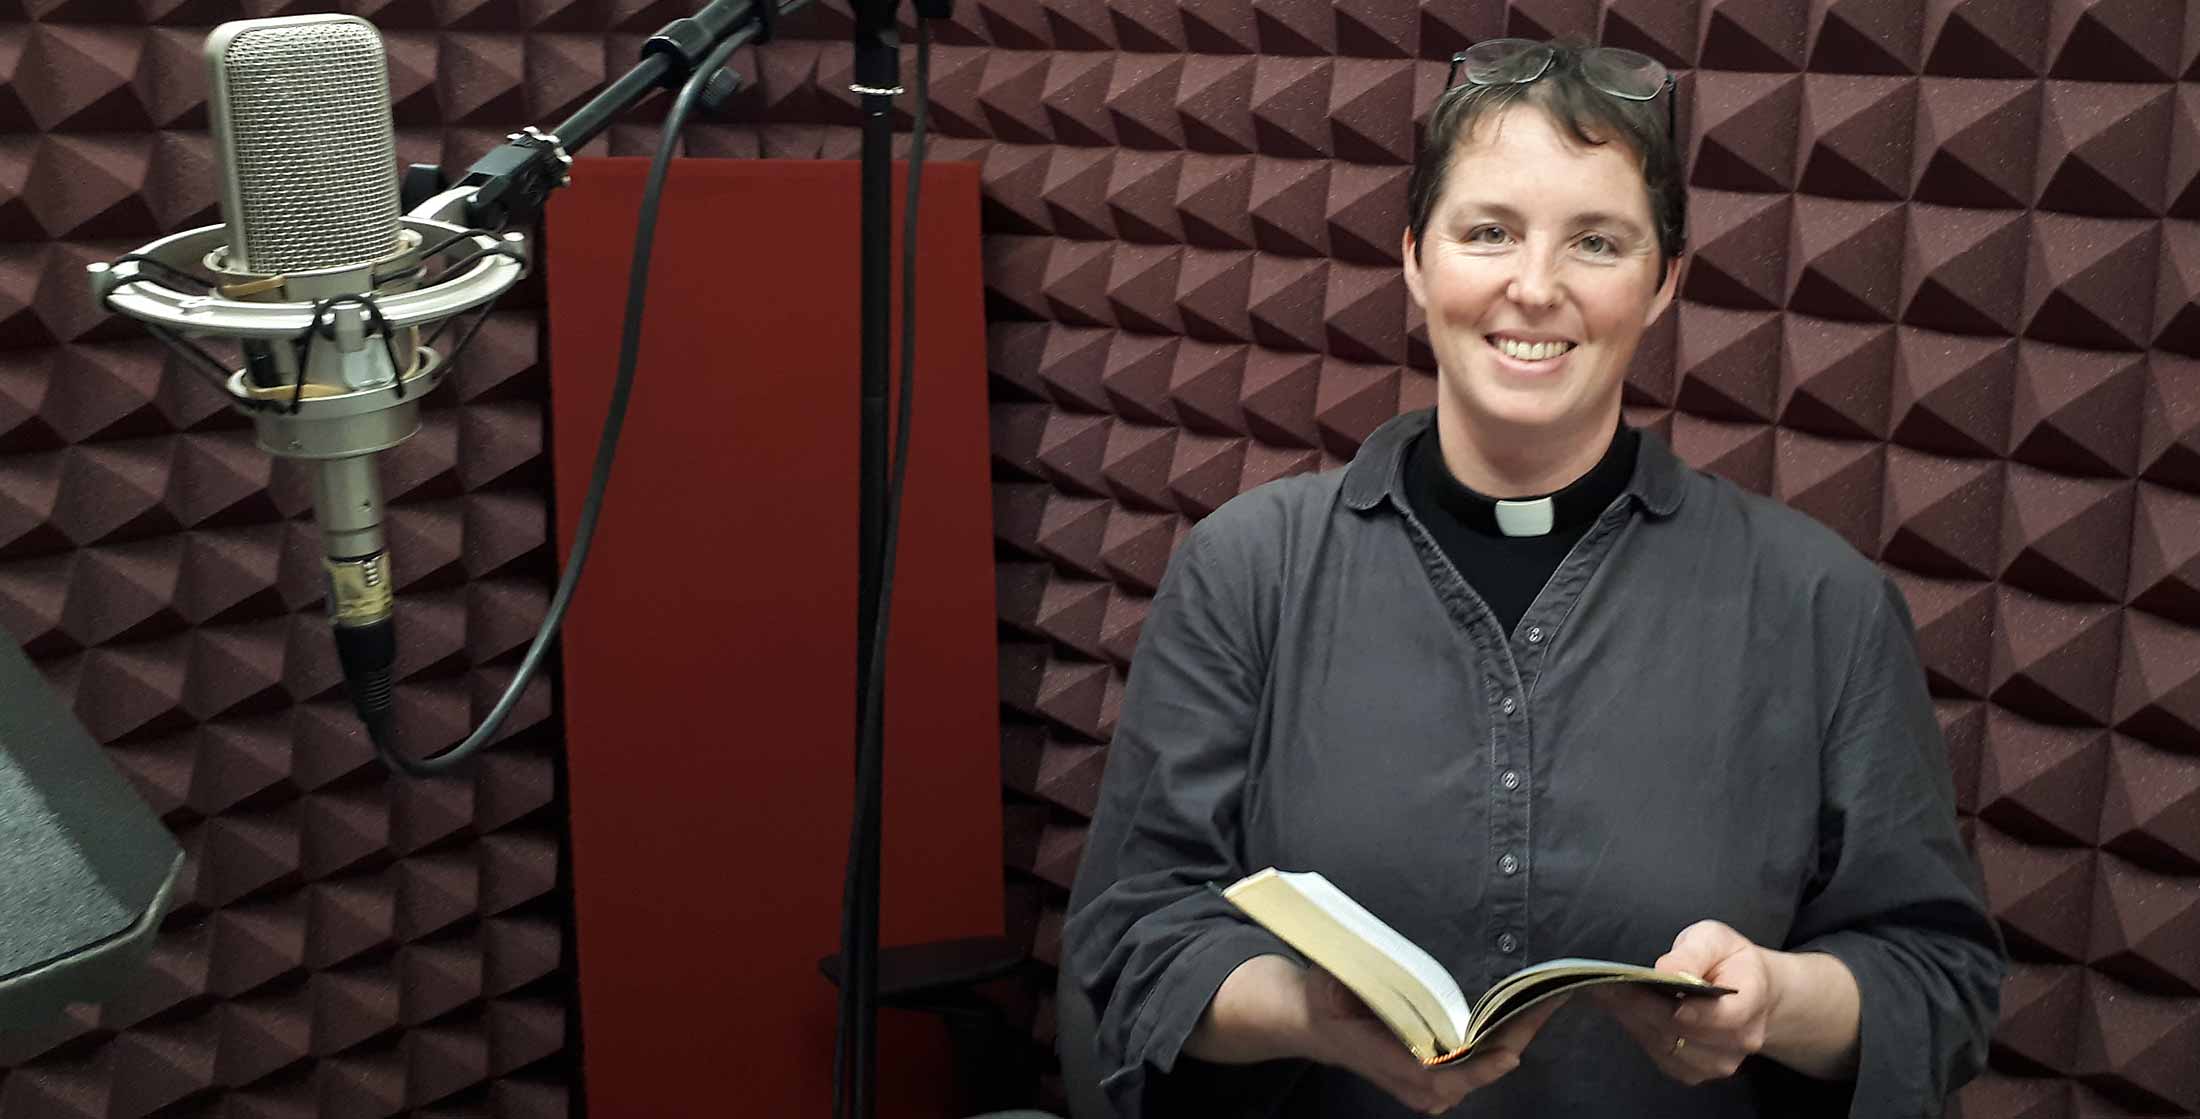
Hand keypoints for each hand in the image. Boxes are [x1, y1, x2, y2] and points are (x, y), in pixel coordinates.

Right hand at [1186, 956, 1562, 1115]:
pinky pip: (1463, 1073)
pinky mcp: (1421, 1078)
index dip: (1475, 1066)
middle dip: (1507, 1045)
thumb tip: (1367, 975)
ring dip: (1503, 1047)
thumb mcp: (1328, 983)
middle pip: (1466, 1078)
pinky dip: (1490, 1052)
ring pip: (1468, 1078)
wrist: (1300, 1018)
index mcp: (1381, 1056)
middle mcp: (1401, 1079)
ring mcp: (1413, 1084)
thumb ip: (1351, 983)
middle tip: (1542, 1009)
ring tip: (1536, 1011)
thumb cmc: (1317, 996)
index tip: (1507, 1052)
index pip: (1436, 1075)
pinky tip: (1512, 1026)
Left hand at [1592, 920, 1771, 1084]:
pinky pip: (1662, 1057)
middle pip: (1686, 1032)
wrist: (1746, 991)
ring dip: (1633, 1020)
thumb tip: (1667, 971)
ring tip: (1604, 993)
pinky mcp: (1695, 1071)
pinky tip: (1619, 1010)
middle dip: (1642, 1007)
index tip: (1658, 994)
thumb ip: (1693, 954)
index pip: (1727, 1016)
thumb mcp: (1714, 939)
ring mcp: (1719, 1061)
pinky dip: (1638, 1032)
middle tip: (1605, 984)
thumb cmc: (1727, 960)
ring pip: (1668, 1047)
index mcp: (1754, 1000)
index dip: (1693, 1011)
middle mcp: (1741, 1039)